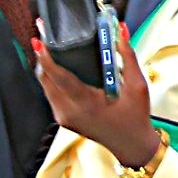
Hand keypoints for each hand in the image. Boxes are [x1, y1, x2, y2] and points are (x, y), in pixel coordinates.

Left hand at [32, 34, 164, 170]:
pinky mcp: (63, 119)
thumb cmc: (135, 117)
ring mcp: (64, 117)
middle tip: (42, 35)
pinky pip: (50, 94)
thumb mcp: (137, 86)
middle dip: (42, 56)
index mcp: (86, 104)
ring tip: (48, 46)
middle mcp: (70, 112)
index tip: (40, 41)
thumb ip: (128, 57)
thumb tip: (121, 31)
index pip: (59, 78)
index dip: (46, 58)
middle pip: (45, 80)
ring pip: (45, 86)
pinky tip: (56, 66)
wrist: (132, 146)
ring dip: (45, 67)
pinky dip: (50, 78)